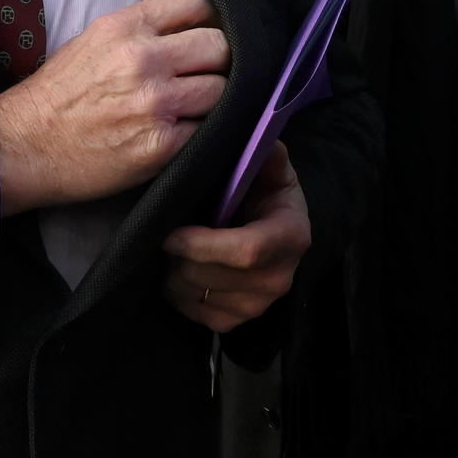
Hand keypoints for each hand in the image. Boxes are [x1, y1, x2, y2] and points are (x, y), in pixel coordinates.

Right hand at [0, 0, 225, 214]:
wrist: (24, 147)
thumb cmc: (57, 96)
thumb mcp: (93, 40)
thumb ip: (141, 31)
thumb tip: (188, 30)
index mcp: (126, 27)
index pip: (196, 2)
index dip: (206, 20)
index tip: (202, 35)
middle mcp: (144, 60)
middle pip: (219, 46)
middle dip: (215, 61)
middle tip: (201, 75)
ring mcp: (155, 103)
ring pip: (220, 89)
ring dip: (210, 99)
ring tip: (187, 107)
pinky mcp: (161, 144)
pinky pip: (206, 129)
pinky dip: (196, 132)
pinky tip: (174, 133)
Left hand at [165, 142, 309, 332]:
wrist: (272, 228)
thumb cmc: (265, 193)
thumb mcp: (271, 167)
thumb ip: (266, 154)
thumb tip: (255, 136)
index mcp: (290, 236)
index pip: (246, 251)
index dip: (202, 245)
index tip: (171, 232)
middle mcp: (279, 278)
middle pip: (212, 276)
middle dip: (179, 257)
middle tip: (167, 234)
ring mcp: (258, 304)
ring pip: (195, 296)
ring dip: (175, 273)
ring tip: (176, 249)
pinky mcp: (236, 321)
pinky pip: (193, 313)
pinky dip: (179, 293)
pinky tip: (184, 269)